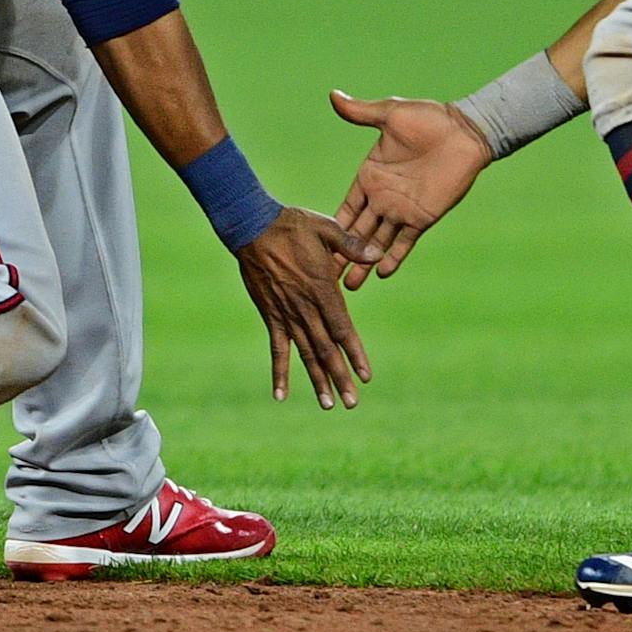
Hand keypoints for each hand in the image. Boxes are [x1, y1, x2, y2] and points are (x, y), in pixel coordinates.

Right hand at [233, 206, 375, 408]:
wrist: (252, 227)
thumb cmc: (293, 226)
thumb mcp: (327, 229)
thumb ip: (352, 245)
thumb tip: (378, 254)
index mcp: (322, 289)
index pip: (342, 329)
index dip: (354, 354)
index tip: (365, 376)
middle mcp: (306, 308)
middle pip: (326, 350)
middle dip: (340, 377)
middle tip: (352, 403)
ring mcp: (287, 314)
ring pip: (305, 354)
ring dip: (317, 380)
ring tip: (328, 405)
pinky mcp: (270, 315)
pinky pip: (276, 349)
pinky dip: (280, 372)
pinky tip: (281, 395)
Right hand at [329, 91, 490, 289]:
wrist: (465, 131)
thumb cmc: (429, 118)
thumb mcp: (391, 113)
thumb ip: (361, 113)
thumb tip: (333, 95)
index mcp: (369, 176)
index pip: (344, 208)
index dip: (331, 227)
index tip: (312, 246)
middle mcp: (382, 197)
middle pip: (356, 232)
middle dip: (340, 254)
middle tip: (322, 277)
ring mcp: (402, 209)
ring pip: (377, 242)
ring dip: (363, 262)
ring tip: (348, 286)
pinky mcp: (423, 217)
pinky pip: (405, 242)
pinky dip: (394, 257)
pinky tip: (381, 272)